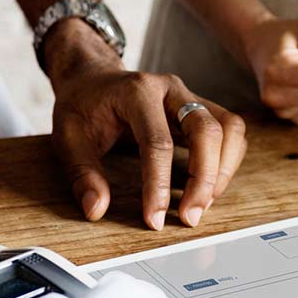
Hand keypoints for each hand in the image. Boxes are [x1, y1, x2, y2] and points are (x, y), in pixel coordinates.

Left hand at [46, 20, 246, 230]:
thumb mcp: (67, 139)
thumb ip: (82, 175)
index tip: (154, 219)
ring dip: (223, 170)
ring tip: (202, 204)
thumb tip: (97, 210)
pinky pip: (230, 131)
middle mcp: (170, 88)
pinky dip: (227, 161)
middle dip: (204, 179)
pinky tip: (208, 187)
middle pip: (206, 130)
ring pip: (229, 128)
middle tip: (190, 218)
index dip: (158, 185)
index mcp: (136, 92)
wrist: (92, 78)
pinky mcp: (200, 107)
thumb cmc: (81, 107)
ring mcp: (189, 95)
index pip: (157, 141)